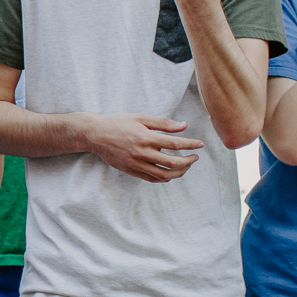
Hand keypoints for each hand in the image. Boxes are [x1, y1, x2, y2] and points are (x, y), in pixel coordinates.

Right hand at [82, 113, 204, 181]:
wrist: (96, 134)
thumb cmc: (119, 122)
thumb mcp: (141, 117)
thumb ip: (163, 123)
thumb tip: (183, 126)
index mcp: (145, 137)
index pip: (174, 144)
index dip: (190, 145)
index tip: (200, 144)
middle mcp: (141, 153)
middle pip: (172, 163)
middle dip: (188, 161)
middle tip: (195, 157)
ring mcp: (135, 164)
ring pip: (163, 175)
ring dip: (179, 172)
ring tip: (186, 166)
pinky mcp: (131, 170)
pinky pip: (151, 178)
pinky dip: (164, 178)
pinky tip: (171, 172)